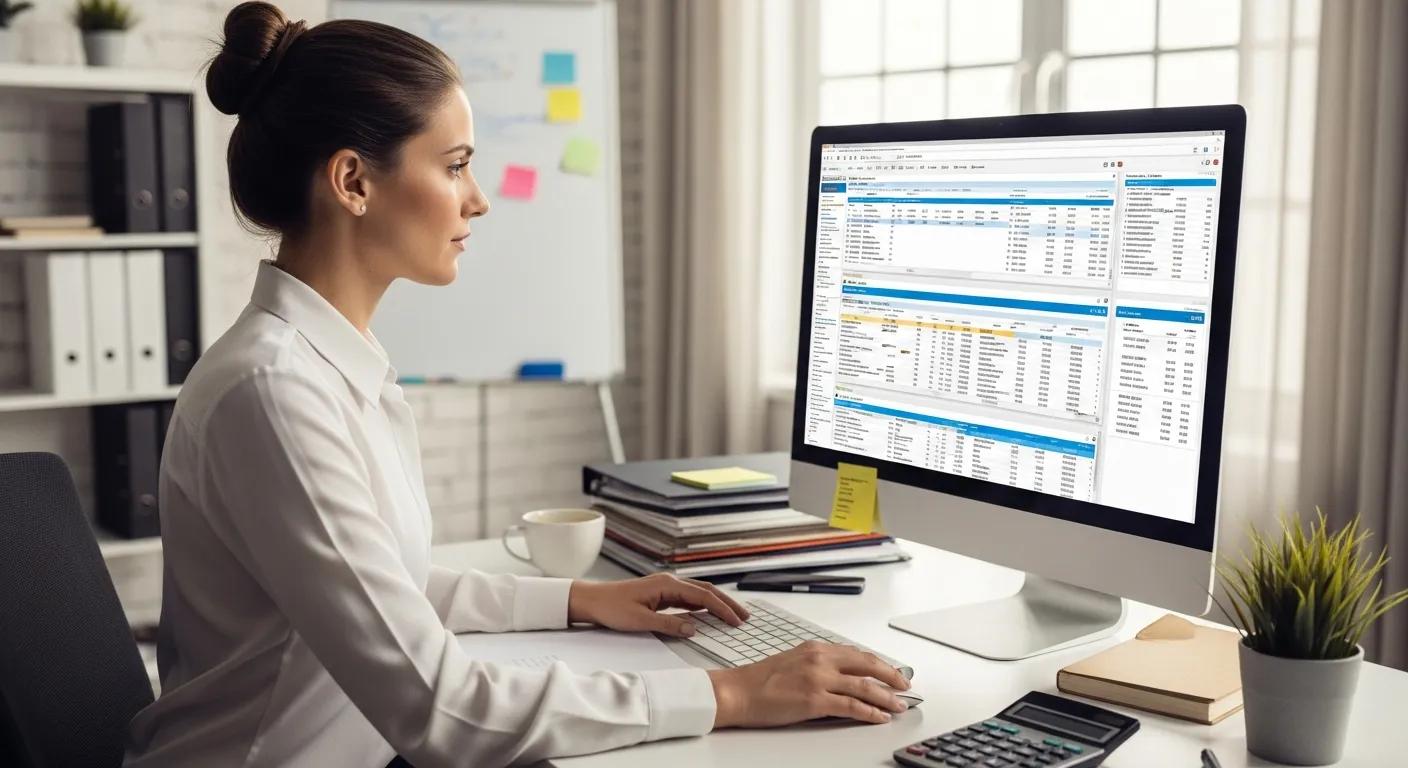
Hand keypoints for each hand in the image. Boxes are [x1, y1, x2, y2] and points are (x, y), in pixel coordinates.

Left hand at [567, 573, 749, 637]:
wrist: (591, 601)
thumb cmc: (612, 608)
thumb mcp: (640, 621)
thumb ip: (669, 625)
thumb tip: (694, 628)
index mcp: (667, 585)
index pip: (703, 596)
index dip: (722, 609)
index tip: (737, 621)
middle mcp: (669, 582)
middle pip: (706, 590)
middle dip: (727, 603)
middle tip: (745, 616)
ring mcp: (666, 587)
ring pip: (699, 593)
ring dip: (717, 603)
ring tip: (733, 615)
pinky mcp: (661, 594)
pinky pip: (688, 599)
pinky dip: (703, 605)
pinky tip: (709, 614)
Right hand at [707, 640, 910, 727]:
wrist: (737, 691)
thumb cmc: (759, 680)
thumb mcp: (793, 661)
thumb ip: (818, 664)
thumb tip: (841, 676)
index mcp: (815, 648)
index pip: (856, 654)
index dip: (879, 663)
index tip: (891, 671)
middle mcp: (820, 659)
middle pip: (867, 665)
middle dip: (891, 676)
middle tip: (905, 685)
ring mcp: (818, 679)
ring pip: (864, 687)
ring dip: (886, 697)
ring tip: (898, 704)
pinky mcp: (815, 701)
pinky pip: (851, 707)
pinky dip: (870, 712)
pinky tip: (879, 717)